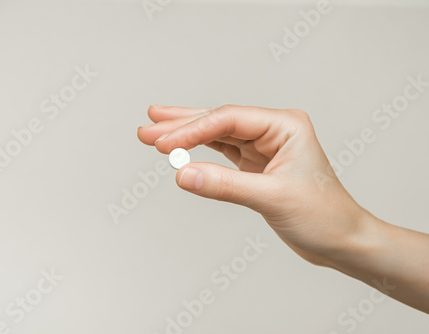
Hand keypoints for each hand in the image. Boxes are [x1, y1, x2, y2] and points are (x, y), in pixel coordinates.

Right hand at [137, 104, 365, 265]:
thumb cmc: (324, 216)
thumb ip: (226, 185)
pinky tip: (180, 147)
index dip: (193, 130)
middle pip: (218, 122)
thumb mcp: (272, 198)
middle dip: (181, 125)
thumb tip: (184, 175)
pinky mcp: (256, 166)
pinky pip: (221, 153)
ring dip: (186, 135)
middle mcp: (274, 131)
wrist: (342, 241)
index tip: (164, 144)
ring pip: (217, 135)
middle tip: (147, 128)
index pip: (229, 120)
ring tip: (154, 130)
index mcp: (285, 126)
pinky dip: (199, 151)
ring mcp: (264, 148)